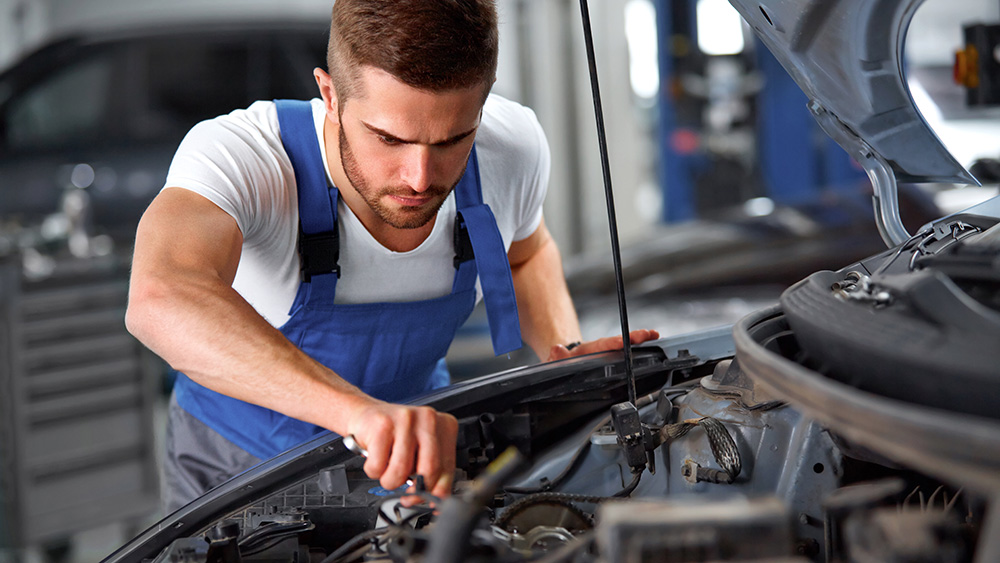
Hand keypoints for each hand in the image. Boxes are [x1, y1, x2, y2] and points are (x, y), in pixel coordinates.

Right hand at [345, 401, 457, 500]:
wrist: (364, 414)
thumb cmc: (393, 435)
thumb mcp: (419, 450)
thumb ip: (431, 472)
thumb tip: (435, 499)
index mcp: (444, 426)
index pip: (448, 468)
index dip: (436, 492)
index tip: (429, 502)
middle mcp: (428, 419)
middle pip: (429, 470)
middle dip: (415, 490)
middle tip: (406, 494)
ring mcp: (406, 419)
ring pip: (401, 472)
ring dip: (389, 480)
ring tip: (387, 469)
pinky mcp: (383, 424)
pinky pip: (378, 466)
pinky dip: (373, 470)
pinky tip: (375, 456)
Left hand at [545, 329, 659, 361]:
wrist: (569, 359)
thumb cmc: (567, 359)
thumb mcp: (559, 359)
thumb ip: (558, 356)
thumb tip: (556, 350)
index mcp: (591, 349)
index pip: (604, 345)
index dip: (614, 343)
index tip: (624, 342)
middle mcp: (604, 348)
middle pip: (620, 341)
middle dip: (635, 337)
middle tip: (650, 333)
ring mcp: (611, 351)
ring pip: (627, 344)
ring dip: (641, 339)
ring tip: (654, 334)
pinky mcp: (616, 356)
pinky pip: (630, 350)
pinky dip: (642, 345)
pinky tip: (654, 340)